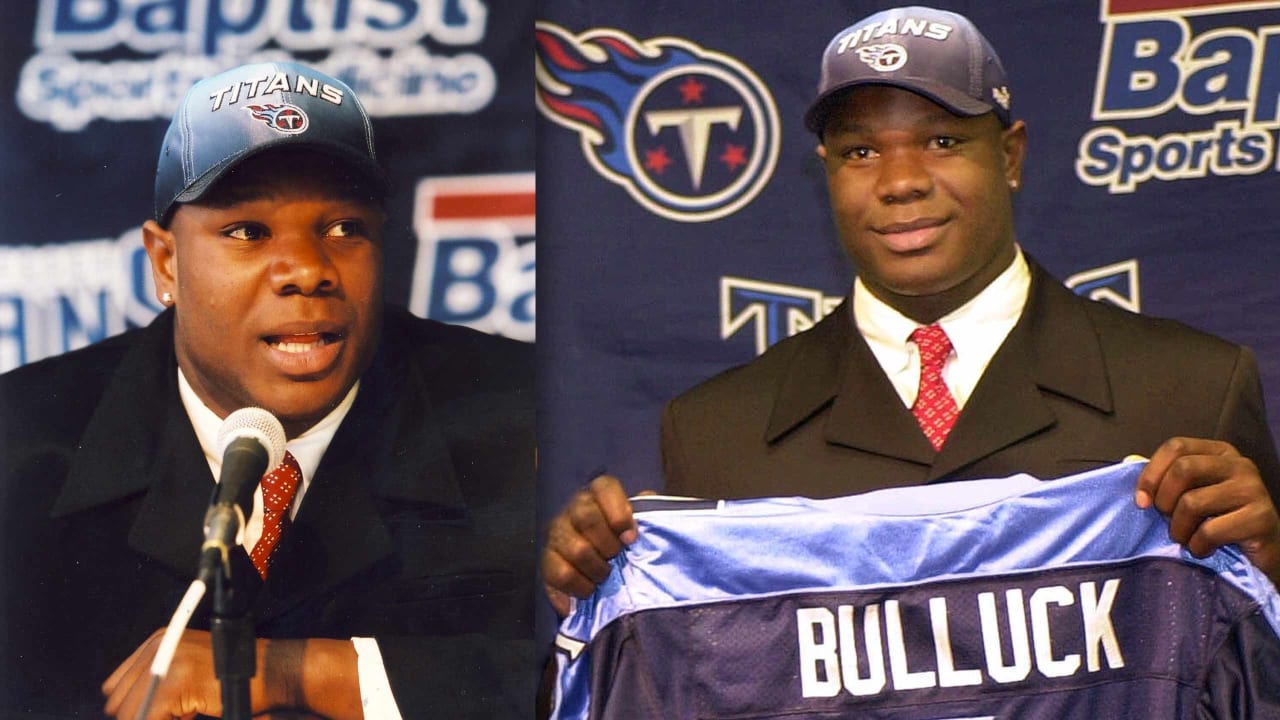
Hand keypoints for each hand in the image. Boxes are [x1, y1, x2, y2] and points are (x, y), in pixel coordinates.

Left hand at [103, 628, 256, 719]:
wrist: (272, 671)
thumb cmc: (235, 676)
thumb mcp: (188, 670)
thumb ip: (156, 684)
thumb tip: (126, 712)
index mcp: (158, 641)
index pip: (116, 687)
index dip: (134, 709)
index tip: (163, 714)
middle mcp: (158, 646)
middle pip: (116, 703)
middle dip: (142, 717)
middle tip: (179, 715)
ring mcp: (166, 662)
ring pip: (128, 714)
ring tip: (187, 714)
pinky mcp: (175, 682)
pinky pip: (147, 718)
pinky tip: (193, 715)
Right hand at [542, 475, 642, 615]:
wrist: (610, 571)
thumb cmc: (629, 543)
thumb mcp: (645, 524)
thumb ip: (649, 510)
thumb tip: (648, 500)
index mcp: (600, 494)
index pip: (604, 487)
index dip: (619, 512)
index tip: (631, 538)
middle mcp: (575, 509)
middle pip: (586, 517)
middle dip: (608, 545)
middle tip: (616, 558)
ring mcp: (557, 533)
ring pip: (575, 549)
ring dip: (596, 570)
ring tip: (604, 577)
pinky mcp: (547, 560)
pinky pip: (559, 574)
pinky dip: (577, 588)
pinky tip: (588, 592)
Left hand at [1136, 437, 1279, 582]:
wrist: (1263, 553)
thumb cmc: (1220, 521)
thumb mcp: (1192, 493)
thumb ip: (1165, 478)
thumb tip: (1129, 461)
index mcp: (1220, 452)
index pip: (1176, 446)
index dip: (1151, 474)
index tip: (1141, 502)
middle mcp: (1240, 465)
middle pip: (1183, 469)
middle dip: (1165, 501)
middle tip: (1168, 521)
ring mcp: (1253, 489)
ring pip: (1192, 502)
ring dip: (1179, 529)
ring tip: (1186, 538)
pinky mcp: (1260, 518)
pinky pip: (1210, 531)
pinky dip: (1198, 546)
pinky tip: (1204, 549)